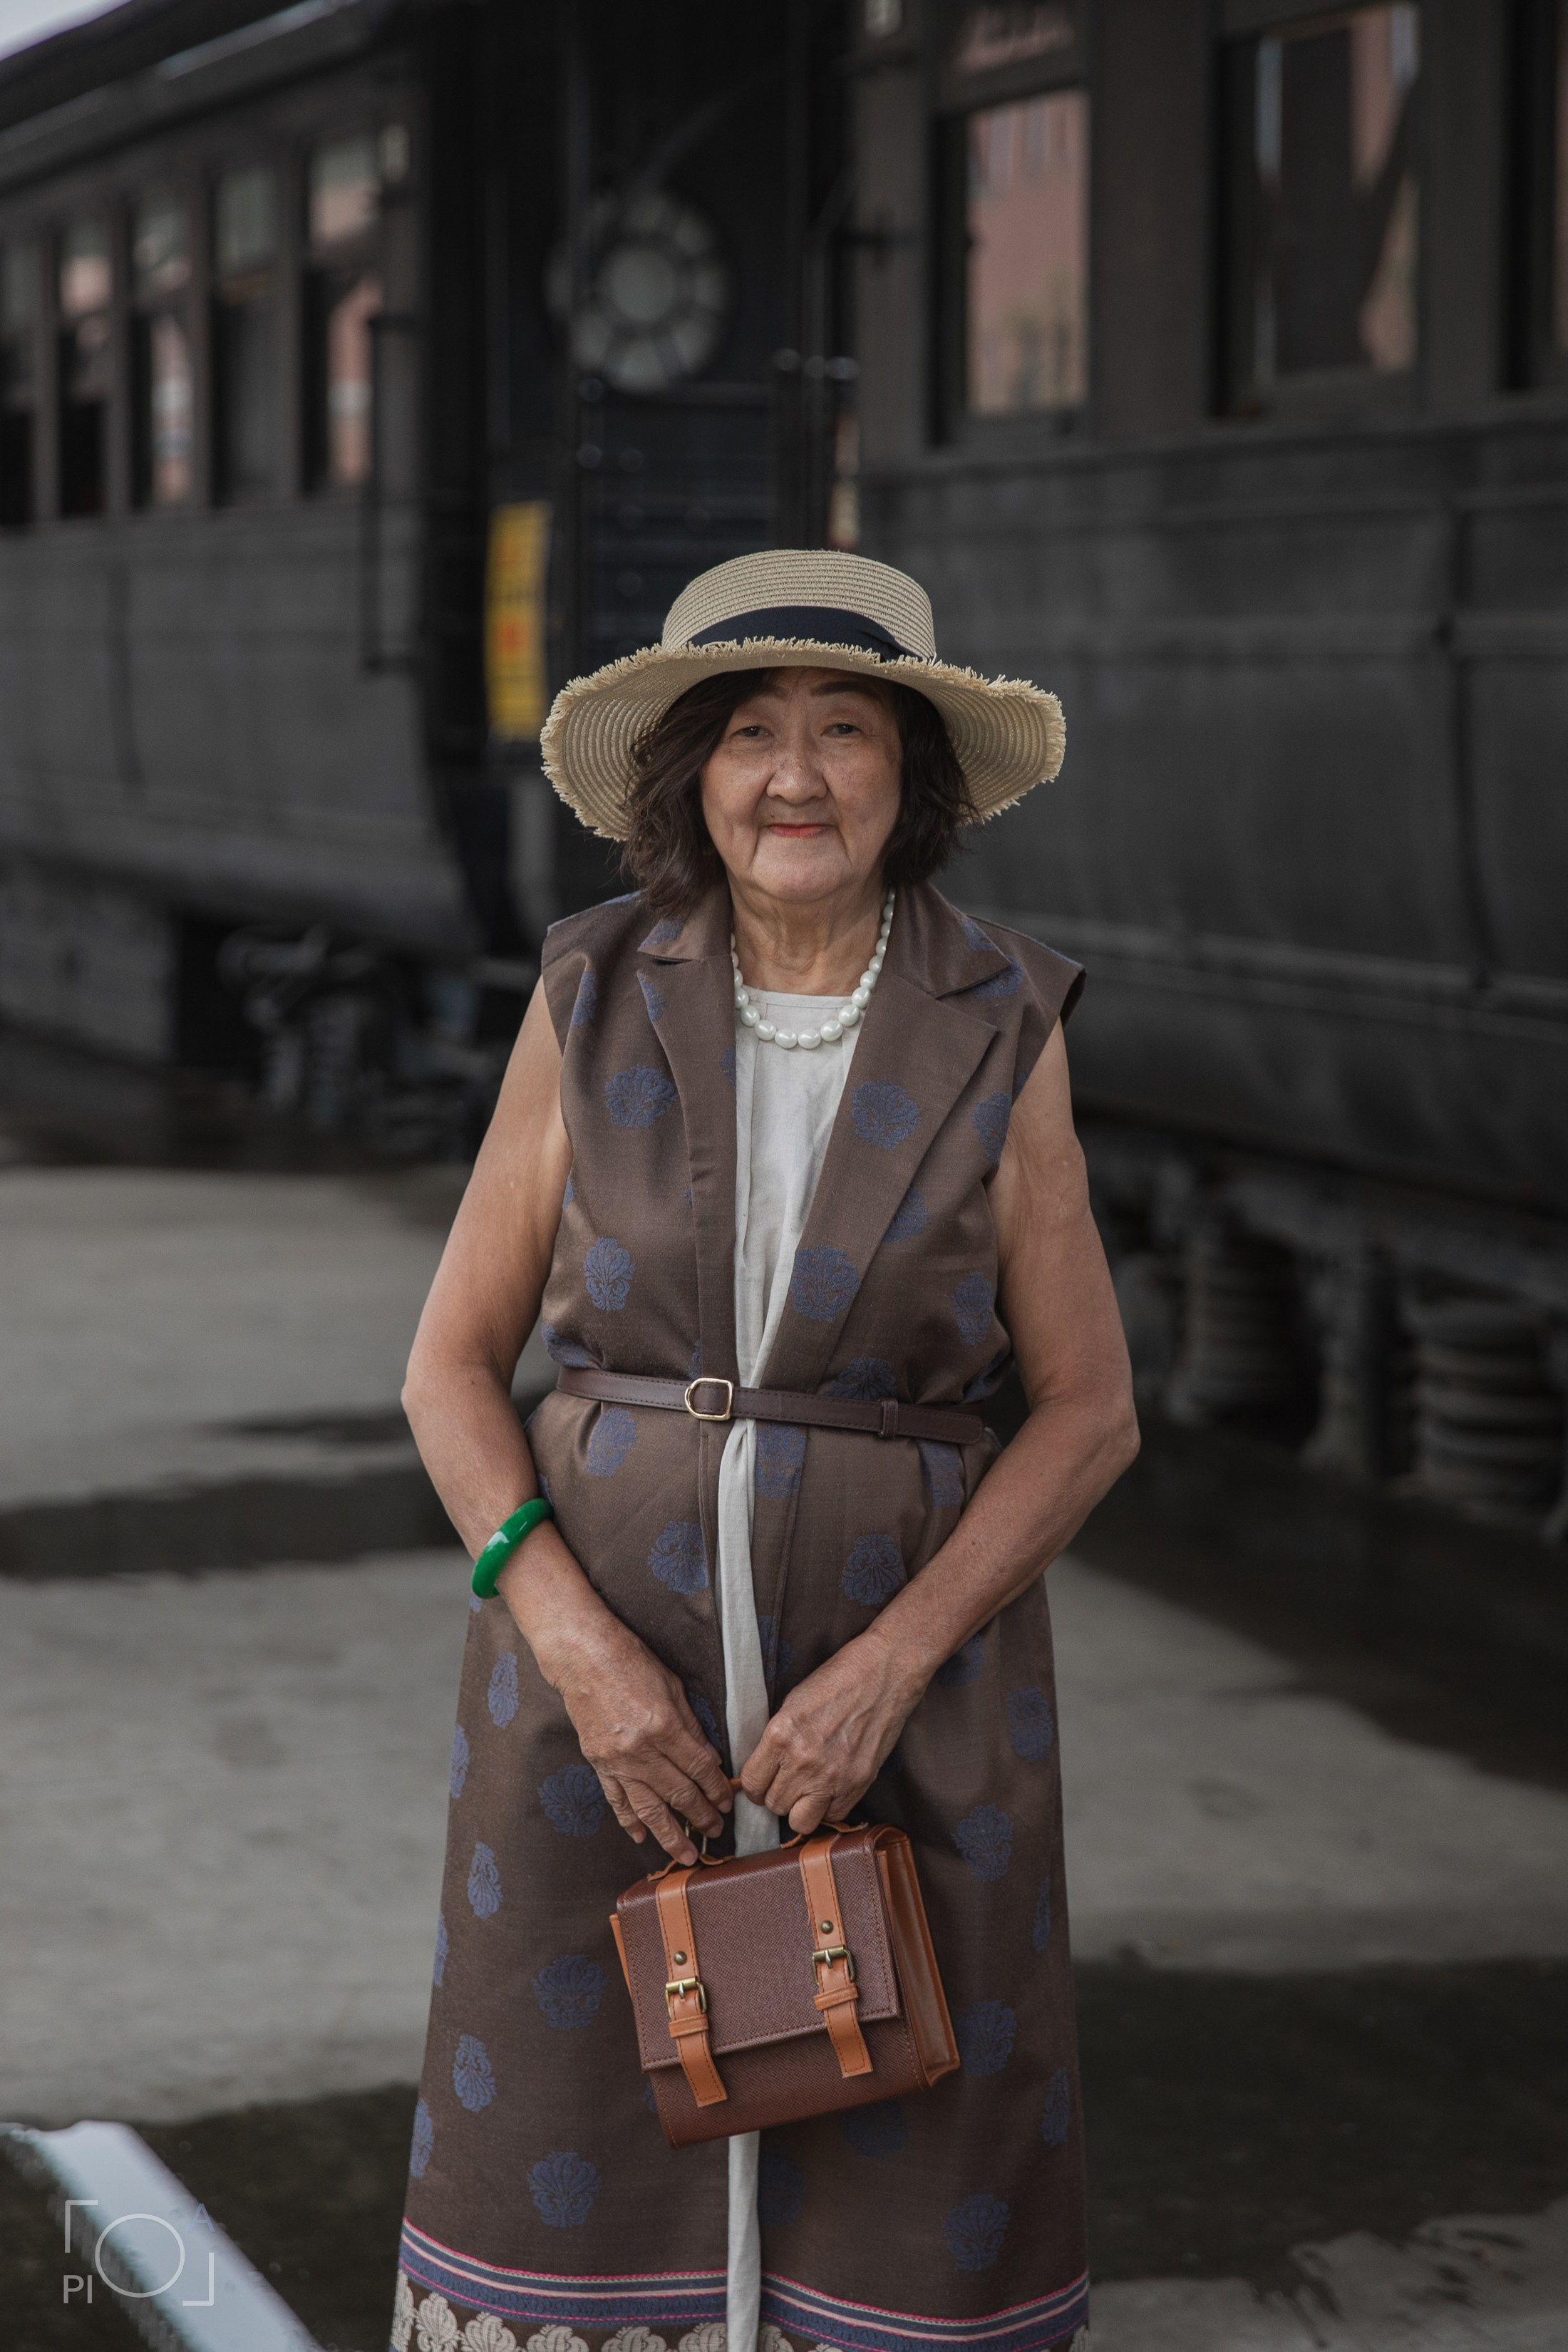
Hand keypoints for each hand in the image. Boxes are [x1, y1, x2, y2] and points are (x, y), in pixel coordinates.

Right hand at [527, 1589, 732, 1864]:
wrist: (582, 1657)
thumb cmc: (631, 1662)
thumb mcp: (672, 1687)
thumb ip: (691, 1726)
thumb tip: (709, 1759)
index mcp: (663, 1726)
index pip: (699, 1768)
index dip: (716, 1789)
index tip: (728, 1803)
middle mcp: (639, 1750)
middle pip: (677, 1793)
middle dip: (701, 1816)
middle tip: (716, 1832)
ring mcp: (616, 1760)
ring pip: (647, 1808)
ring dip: (669, 1834)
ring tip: (685, 1855)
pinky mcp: (598, 1763)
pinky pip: (617, 1799)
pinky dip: (629, 1821)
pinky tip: (642, 1837)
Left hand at [739, 1628, 919, 1834]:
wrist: (883, 1673)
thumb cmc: (837, 1680)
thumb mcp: (793, 1703)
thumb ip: (776, 1739)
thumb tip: (764, 1767)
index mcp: (781, 1734)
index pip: (752, 1783)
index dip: (754, 1786)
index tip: (762, 1782)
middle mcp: (803, 1760)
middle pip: (774, 1805)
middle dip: (776, 1795)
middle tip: (787, 1782)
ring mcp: (832, 1776)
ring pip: (801, 1821)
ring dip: (800, 1809)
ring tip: (806, 1791)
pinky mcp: (858, 1783)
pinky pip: (834, 1815)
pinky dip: (830, 1806)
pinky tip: (831, 1787)